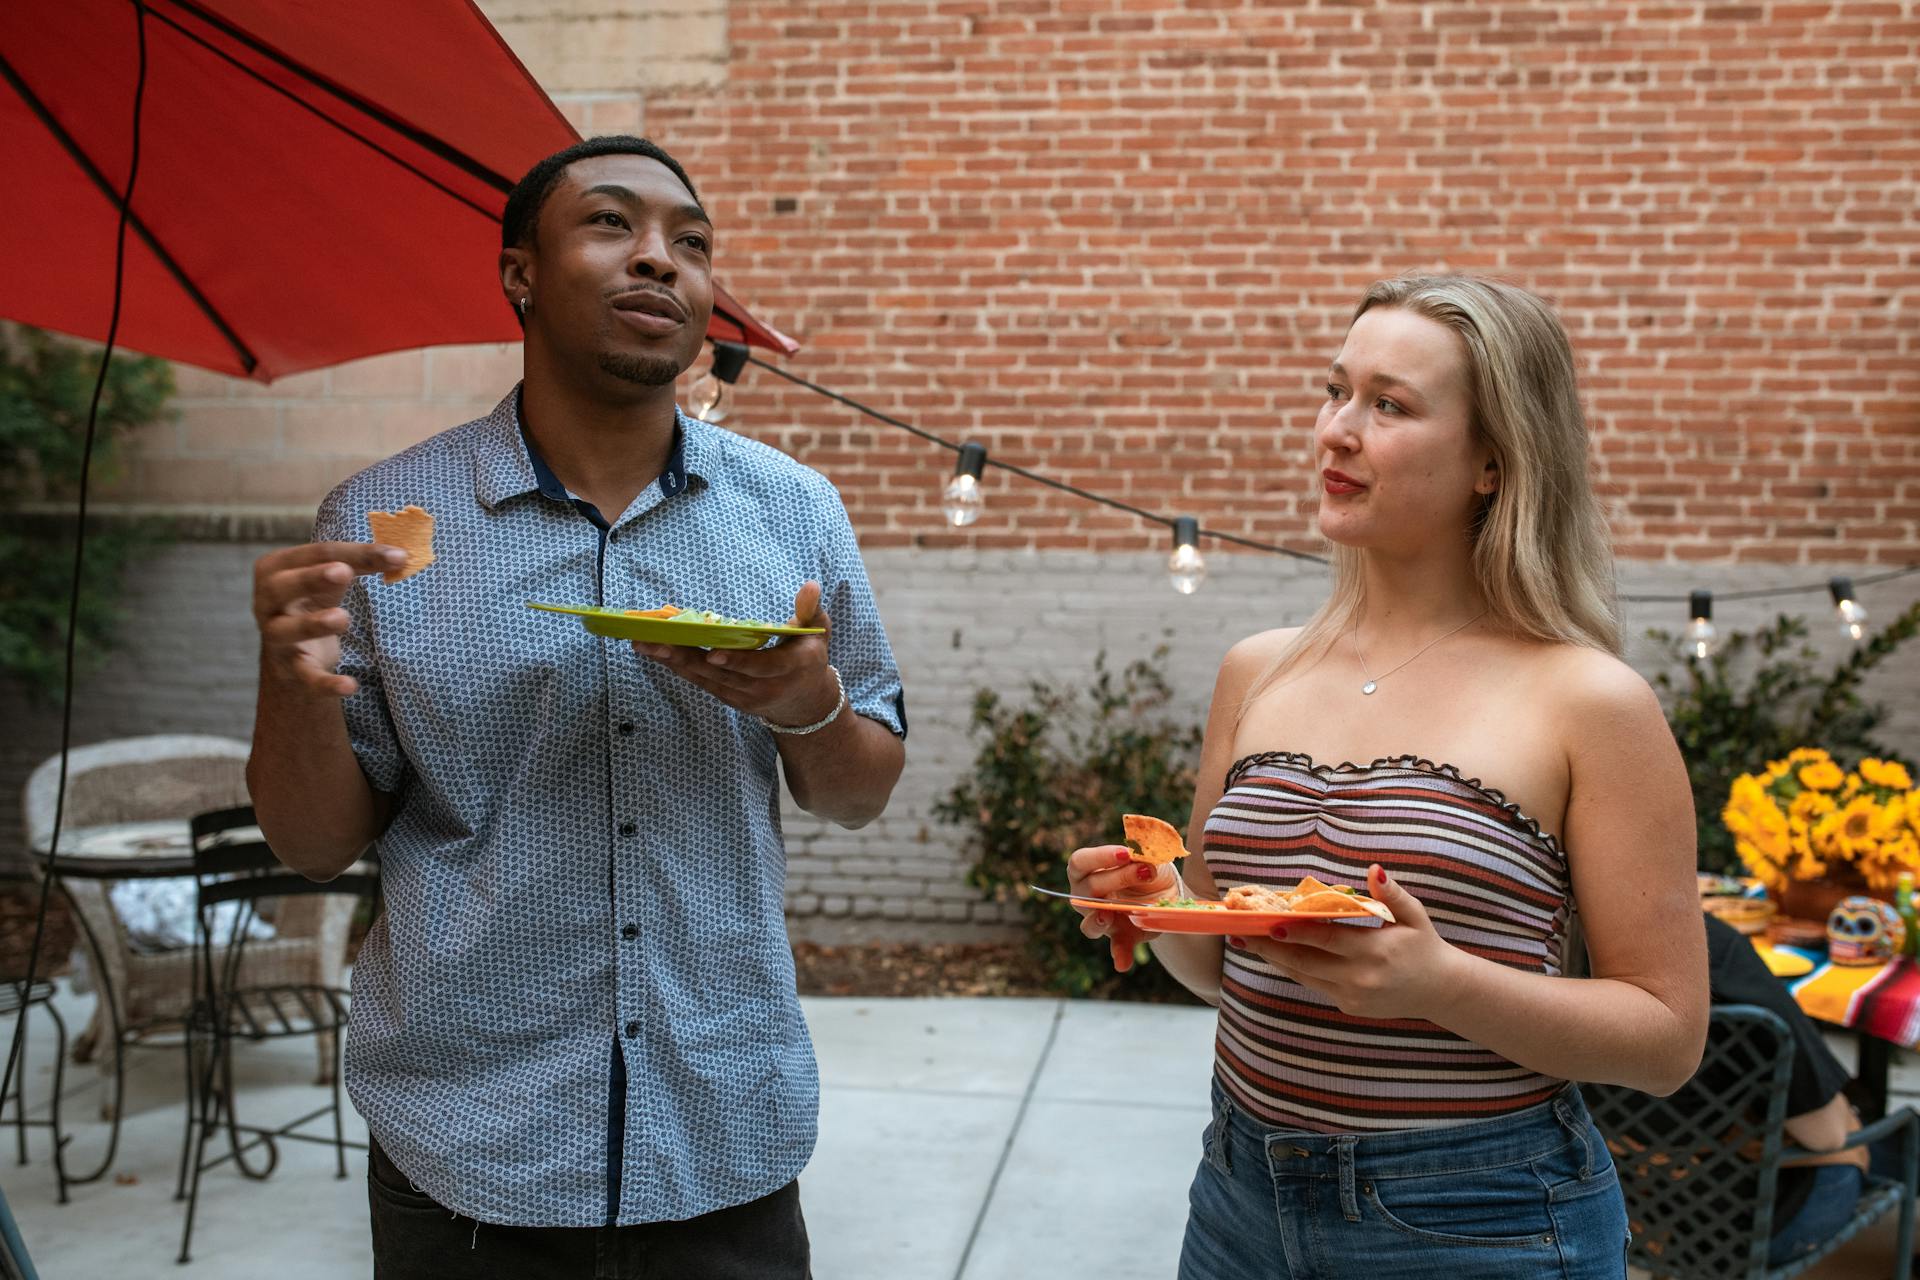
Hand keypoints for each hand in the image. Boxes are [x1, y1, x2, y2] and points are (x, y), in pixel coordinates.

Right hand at [252, 541, 407, 696]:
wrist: (292, 654)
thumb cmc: (314, 602)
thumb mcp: (333, 580)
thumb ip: (359, 564)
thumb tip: (399, 555)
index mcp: (277, 568)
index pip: (315, 554)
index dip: (355, 553)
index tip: (398, 555)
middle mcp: (267, 602)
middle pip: (283, 586)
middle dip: (311, 578)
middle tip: (343, 571)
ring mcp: (275, 637)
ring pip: (285, 631)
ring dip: (312, 624)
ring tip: (342, 618)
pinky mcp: (290, 671)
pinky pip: (306, 677)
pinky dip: (326, 683)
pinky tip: (349, 686)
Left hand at [633, 581, 839, 725]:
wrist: (805, 703)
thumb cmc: (810, 657)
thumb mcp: (818, 632)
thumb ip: (811, 610)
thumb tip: (810, 585)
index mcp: (789, 669)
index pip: (760, 667)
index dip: (737, 661)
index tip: (713, 653)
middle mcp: (763, 688)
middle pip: (720, 674)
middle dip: (686, 657)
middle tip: (656, 641)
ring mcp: (743, 697)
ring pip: (704, 679)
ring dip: (673, 661)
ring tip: (644, 643)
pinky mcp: (728, 698)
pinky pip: (700, 682)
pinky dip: (677, 667)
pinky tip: (655, 652)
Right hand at [1066, 844, 1178, 972]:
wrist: (1167, 890)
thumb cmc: (1147, 866)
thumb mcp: (1147, 855)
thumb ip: (1142, 855)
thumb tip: (1142, 856)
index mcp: (1087, 870)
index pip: (1080, 862)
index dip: (1099, 857)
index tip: (1125, 853)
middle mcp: (1086, 897)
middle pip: (1088, 889)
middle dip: (1118, 878)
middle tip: (1145, 872)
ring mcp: (1102, 919)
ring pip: (1089, 924)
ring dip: (1097, 921)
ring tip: (1107, 917)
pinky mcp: (1121, 936)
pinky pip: (1117, 948)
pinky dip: (1119, 955)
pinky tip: (1123, 963)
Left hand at [1232, 864, 1464, 1019]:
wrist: (1440, 990)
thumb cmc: (1424, 945)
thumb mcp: (1413, 915)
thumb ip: (1391, 893)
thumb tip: (1373, 869)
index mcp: (1376, 952)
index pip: (1327, 940)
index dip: (1296, 932)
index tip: (1269, 922)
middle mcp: (1360, 978)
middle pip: (1305, 962)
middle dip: (1270, 947)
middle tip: (1241, 932)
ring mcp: (1352, 996)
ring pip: (1304, 976)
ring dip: (1274, 959)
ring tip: (1247, 942)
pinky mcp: (1348, 1006)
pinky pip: (1314, 985)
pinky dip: (1294, 968)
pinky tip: (1275, 954)